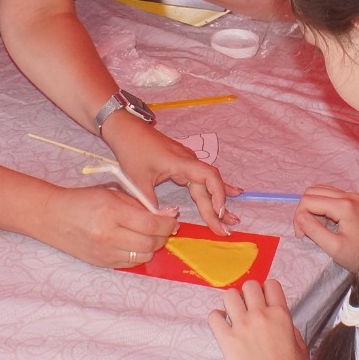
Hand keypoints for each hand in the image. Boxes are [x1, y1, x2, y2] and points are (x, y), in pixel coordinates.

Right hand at [34, 183, 178, 267]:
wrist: (53, 217)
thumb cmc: (83, 200)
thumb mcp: (112, 194)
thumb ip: (139, 205)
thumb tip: (167, 216)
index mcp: (112, 211)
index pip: (152, 224)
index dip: (168, 223)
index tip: (173, 219)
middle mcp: (109, 235)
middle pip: (151, 243)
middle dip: (164, 235)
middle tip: (165, 227)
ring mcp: (105, 252)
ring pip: (144, 255)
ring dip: (153, 246)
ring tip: (150, 235)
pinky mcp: (102, 263)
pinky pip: (131, 263)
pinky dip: (139, 254)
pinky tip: (135, 242)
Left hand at [103, 116, 239, 234]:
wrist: (127, 130)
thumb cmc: (132, 151)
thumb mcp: (138, 181)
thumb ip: (152, 204)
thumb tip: (167, 221)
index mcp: (181, 162)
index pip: (208, 177)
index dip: (217, 195)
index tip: (219, 213)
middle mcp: (189, 161)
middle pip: (210, 185)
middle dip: (218, 208)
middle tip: (226, 229)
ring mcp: (188, 161)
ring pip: (208, 183)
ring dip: (219, 200)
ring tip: (232, 218)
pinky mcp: (183, 163)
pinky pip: (203, 178)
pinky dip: (216, 188)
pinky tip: (231, 192)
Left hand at [208, 280, 319, 359]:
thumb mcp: (300, 345)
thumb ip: (287, 326)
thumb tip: (279, 321)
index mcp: (281, 316)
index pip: (271, 284)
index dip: (266, 290)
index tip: (263, 297)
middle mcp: (261, 316)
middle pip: (249, 285)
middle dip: (248, 293)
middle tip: (248, 305)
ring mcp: (242, 327)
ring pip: (229, 295)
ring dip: (231, 302)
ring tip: (233, 314)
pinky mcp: (227, 341)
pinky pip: (213, 318)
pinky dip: (216, 318)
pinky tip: (222, 325)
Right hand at [294, 185, 358, 270]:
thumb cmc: (358, 255)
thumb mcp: (333, 247)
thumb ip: (313, 230)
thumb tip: (299, 216)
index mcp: (343, 205)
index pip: (308, 200)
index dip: (299, 217)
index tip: (302, 236)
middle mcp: (348, 195)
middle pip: (312, 191)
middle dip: (305, 210)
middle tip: (309, 231)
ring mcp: (352, 195)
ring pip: (320, 191)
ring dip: (313, 207)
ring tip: (318, 227)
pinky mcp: (353, 199)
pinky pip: (329, 195)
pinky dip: (321, 206)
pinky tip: (326, 222)